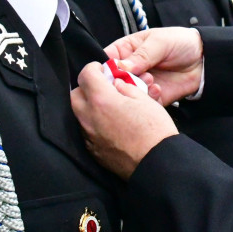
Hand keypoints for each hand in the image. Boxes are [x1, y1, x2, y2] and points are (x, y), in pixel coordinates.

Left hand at [72, 62, 178, 179]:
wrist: (157, 163)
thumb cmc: (154, 130)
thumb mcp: (144, 99)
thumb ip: (126, 87)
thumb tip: (117, 84)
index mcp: (101, 100)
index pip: (86, 74)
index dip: (94, 68)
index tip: (102, 70)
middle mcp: (89, 117)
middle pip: (75, 95)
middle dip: (86, 88)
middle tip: (102, 88)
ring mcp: (89, 136)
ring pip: (79, 114)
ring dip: (89, 107)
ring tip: (108, 107)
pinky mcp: (93, 151)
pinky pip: (86, 132)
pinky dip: (93, 124)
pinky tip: (109, 125)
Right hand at [105, 28, 203, 105]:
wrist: (203, 59)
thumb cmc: (180, 43)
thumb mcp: (160, 42)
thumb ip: (141, 55)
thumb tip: (122, 67)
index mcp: (126, 50)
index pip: (106, 59)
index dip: (105, 68)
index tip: (112, 73)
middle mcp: (129, 69)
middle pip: (113, 81)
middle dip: (122, 81)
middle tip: (137, 76)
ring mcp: (139, 84)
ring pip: (126, 94)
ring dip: (136, 90)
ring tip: (151, 80)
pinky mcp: (151, 97)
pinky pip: (142, 104)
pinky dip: (148, 100)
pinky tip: (158, 89)